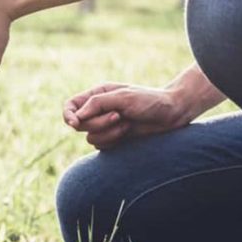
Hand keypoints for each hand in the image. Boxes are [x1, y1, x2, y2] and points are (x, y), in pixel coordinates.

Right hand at [64, 84, 194, 148]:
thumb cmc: (150, 101)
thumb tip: (76, 117)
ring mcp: (105, 126)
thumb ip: (97, 104)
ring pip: (90, 137)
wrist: (172, 114)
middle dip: (98, 123)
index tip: (75, 123)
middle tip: (118, 116)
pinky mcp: (113, 139)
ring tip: (127, 124)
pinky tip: (128, 132)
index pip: (70, 106)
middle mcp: (98, 110)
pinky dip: (113, 141)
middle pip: (79, 125)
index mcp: (97, 95)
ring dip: (109, 133)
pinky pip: (101, 146)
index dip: (68, 116)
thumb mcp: (122, 97)